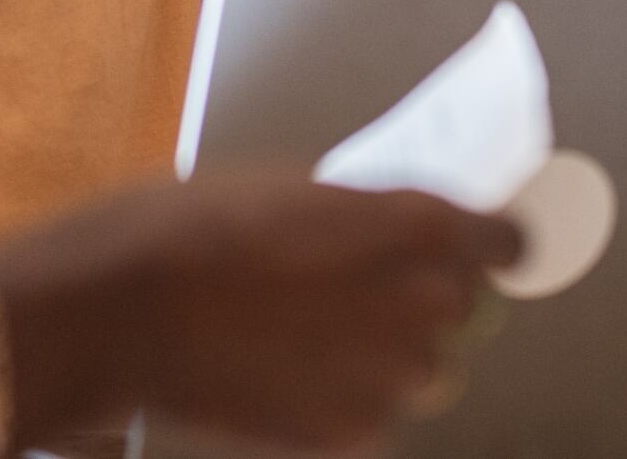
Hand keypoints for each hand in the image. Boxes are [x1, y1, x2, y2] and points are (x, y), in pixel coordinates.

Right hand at [0, 173, 522, 453]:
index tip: (479, 250)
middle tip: (346, 291)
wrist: (122, 311)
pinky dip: (341, 398)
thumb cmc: (192, 228)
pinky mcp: (351, 433)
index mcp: (414, 225)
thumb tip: (392, 238)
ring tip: (304, 336)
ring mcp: (390, 378)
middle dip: (416, 299)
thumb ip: (364, 219)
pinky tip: (282, 373)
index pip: (504, 241)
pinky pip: (372, 414)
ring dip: (382, 354)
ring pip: (419, 369)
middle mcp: (422, 304)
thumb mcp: (291, 192)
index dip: (489, 245)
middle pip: (457, 307)